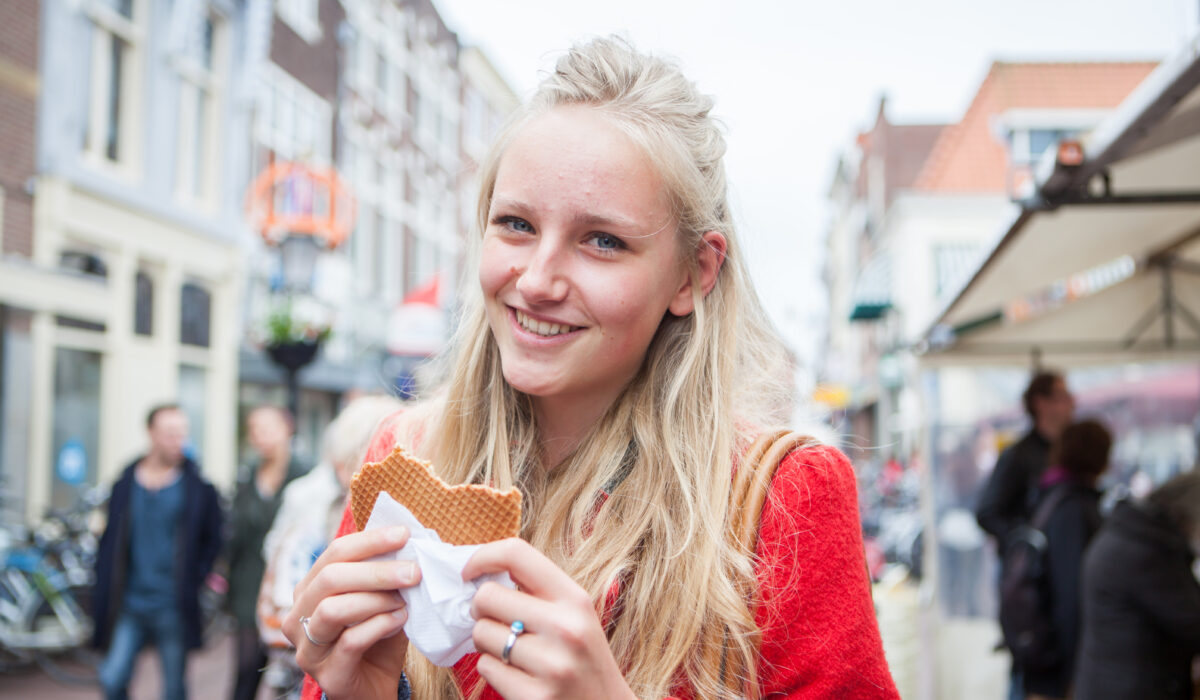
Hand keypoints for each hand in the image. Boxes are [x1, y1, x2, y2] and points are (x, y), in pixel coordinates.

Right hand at [284, 526, 420, 699]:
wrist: (377, 689)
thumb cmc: (379, 638)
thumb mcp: (382, 600)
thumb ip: (387, 574)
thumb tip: (410, 540)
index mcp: (310, 590)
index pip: (334, 554)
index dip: (369, 541)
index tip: (403, 534)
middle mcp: (299, 617)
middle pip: (331, 578)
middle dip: (377, 571)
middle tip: (413, 571)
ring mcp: (308, 648)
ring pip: (334, 609)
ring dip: (376, 599)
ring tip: (404, 600)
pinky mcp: (327, 674)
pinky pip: (351, 641)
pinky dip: (380, 625)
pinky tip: (400, 620)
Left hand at [464, 538, 636, 699]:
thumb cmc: (583, 659)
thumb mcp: (575, 616)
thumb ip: (538, 592)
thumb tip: (481, 572)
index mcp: (574, 599)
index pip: (516, 554)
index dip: (482, 557)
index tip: (468, 573)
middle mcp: (565, 628)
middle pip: (487, 596)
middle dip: (480, 610)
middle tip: (495, 622)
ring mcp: (551, 664)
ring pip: (481, 633)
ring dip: (486, 643)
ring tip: (510, 652)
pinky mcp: (535, 697)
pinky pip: (486, 668)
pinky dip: (493, 671)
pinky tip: (516, 676)